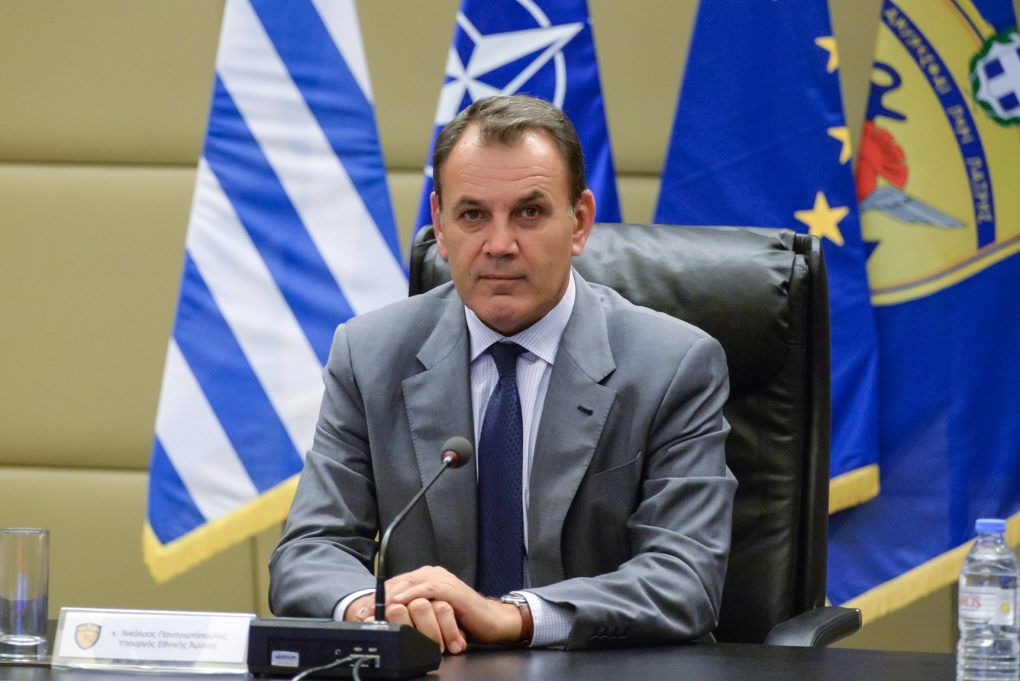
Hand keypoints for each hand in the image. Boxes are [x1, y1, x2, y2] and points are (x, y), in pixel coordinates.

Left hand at [343, 585, 466, 654]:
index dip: (378, 596)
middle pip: (399, 581)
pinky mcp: (452, 589)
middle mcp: (433, 575)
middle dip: (380, 597)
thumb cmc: (461, 619)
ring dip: (392, 596)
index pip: (396, 583)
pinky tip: (400, 602)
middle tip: (366, 611)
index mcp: (426, 578)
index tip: (363, 611)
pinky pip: (429, 589)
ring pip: (411, 583)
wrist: (489, 621)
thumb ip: (413, 610)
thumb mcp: (431, 613)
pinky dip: (413, 594)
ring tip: (378, 608)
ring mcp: (443, 580)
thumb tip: (388, 621)